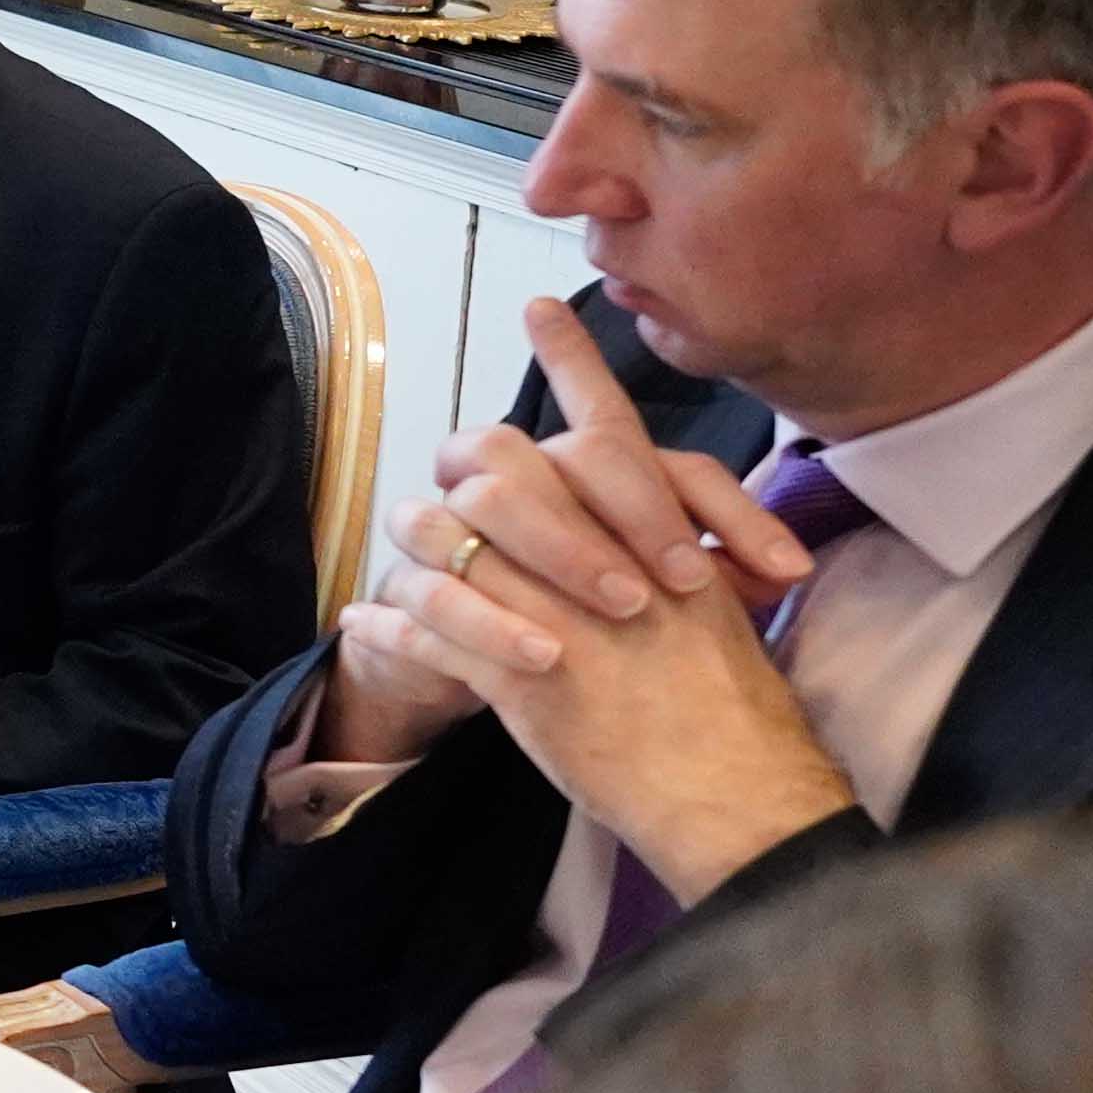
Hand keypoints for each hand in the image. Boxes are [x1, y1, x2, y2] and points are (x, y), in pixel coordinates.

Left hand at [365, 314, 858, 900]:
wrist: (730, 784)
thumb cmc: (733, 704)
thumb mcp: (718, 601)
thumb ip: (677, 544)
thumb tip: (659, 524)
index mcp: (653, 526)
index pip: (605, 424)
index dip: (573, 360)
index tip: (537, 308)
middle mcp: (596, 549)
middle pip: (504, 467)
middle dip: (482, 482)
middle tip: (478, 497)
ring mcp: (548, 604)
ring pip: (453, 535)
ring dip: (424, 542)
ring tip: (411, 557)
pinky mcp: (513, 668)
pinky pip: (427, 625)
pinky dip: (389, 622)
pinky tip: (360, 619)